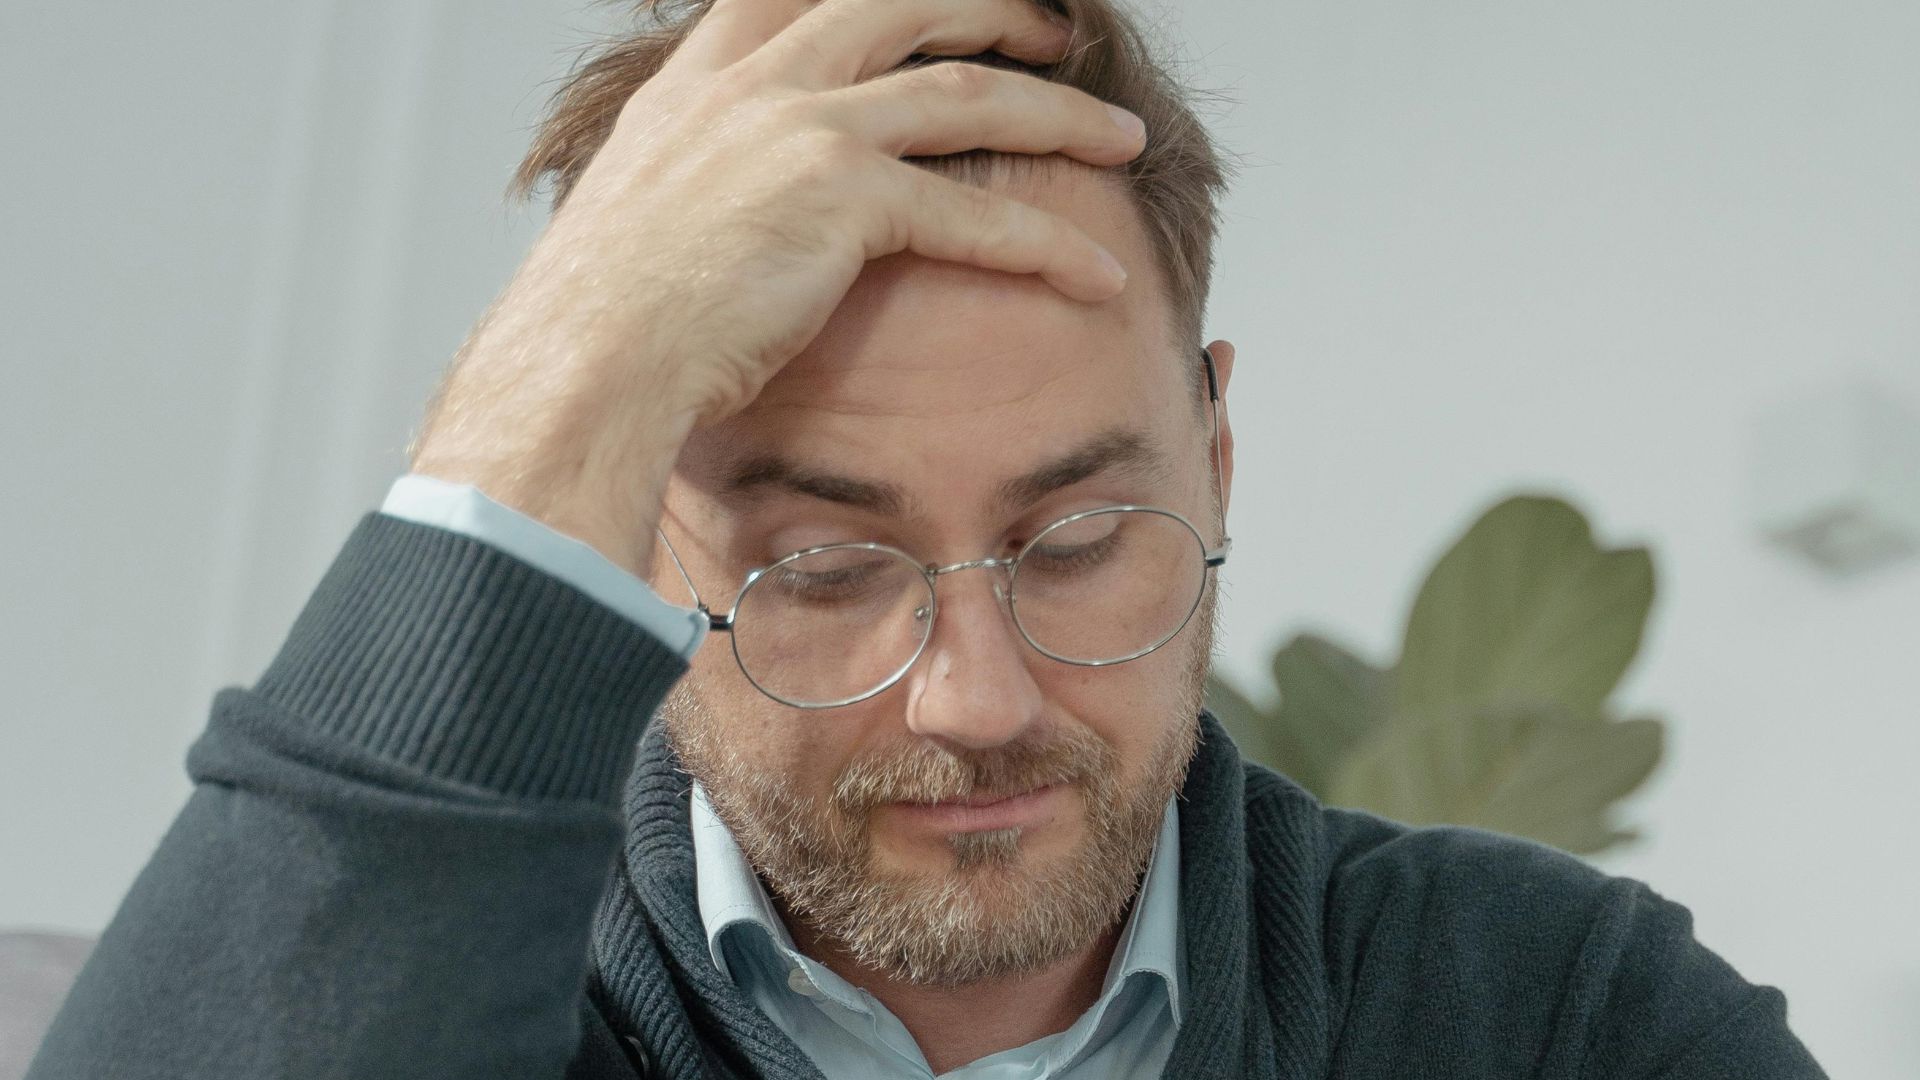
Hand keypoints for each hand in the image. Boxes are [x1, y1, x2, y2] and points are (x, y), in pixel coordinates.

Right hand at [410, 0, 1146, 571]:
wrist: (585, 361)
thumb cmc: (604, 321)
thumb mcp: (641, 215)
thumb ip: (699, 179)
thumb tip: (726, 216)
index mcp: (702, 80)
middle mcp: (753, 82)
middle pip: (906, 6)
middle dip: (999, 11)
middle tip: (1062, 38)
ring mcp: (798, 127)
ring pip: (965, 91)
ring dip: (1058, 113)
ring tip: (1121, 136)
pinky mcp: (840, 197)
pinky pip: (973, 212)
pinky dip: (1045, 244)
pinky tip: (1095, 272)